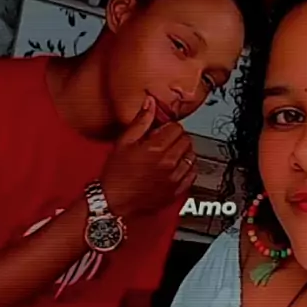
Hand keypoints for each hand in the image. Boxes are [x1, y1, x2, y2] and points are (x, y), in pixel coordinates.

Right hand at [102, 96, 196, 218]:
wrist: (114, 202)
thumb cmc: (116, 176)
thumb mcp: (123, 142)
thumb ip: (140, 121)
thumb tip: (150, 104)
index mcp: (156, 149)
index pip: (177, 127)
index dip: (167, 127)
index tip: (160, 131)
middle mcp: (169, 163)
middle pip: (186, 140)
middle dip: (176, 138)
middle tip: (164, 142)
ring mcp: (174, 179)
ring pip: (191, 157)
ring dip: (182, 153)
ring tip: (169, 154)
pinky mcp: (176, 191)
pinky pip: (192, 175)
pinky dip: (187, 169)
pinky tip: (176, 168)